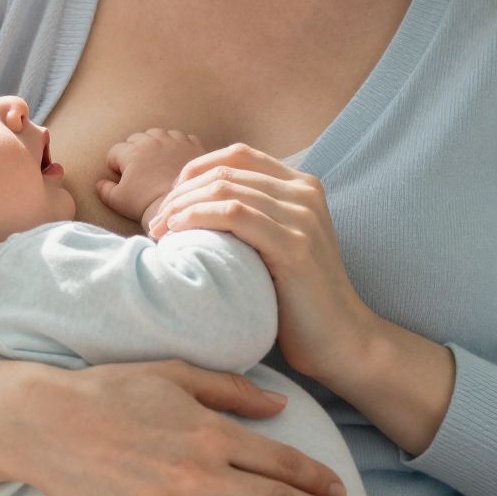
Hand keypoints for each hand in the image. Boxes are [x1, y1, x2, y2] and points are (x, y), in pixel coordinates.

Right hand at [95, 128, 207, 226]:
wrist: (182, 207)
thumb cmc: (148, 204)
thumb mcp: (119, 201)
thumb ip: (105, 190)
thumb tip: (99, 183)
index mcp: (131, 152)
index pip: (115, 152)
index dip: (115, 166)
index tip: (121, 178)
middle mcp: (152, 140)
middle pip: (136, 139)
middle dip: (134, 152)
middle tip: (139, 171)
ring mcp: (173, 140)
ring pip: (158, 135)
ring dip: (155, 145)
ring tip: (157, 162)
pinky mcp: (192, 144)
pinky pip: (181, 138)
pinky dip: (176, 146)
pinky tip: (176, 160)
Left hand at [148, 144, 371, 383]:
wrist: (341, 340)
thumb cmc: (299, 300)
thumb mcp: (278, 244)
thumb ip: (253, 216)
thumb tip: (194, 203)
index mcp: (303, 186)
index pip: (238, 155)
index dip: (196, 170)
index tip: (172, 201)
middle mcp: (305, 193)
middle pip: (227, 171)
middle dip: (182, 192)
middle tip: (155, 220)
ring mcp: (303, 217)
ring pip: (226, 189)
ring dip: (183, 205)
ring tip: (159, 229)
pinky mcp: (294, 246)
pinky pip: (235, 214)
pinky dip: (198, 217)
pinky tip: (178, 231)